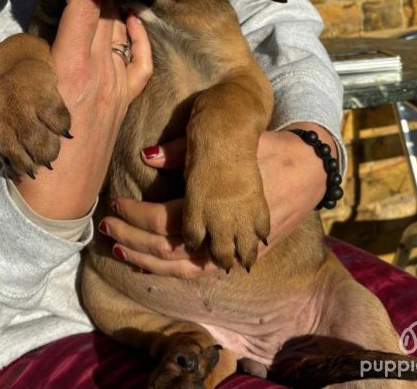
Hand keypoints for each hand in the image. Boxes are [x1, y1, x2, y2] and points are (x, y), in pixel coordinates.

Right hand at [0, 0, 152, 219]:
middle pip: (106, 14)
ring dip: (110, 6)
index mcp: (70, 68)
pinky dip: (140, 39)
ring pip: (120, 32)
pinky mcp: (125, 100)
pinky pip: (142, 63)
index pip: (85, 8)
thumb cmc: (25, 151)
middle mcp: (100, 72)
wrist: (58, 192)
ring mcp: (116, 87)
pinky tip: (132, 21)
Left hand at [100, 122, 335, 276]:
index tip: (116, 206)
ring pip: (186, 268)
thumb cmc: (267, 150)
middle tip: (108, 230)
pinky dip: (178, 271)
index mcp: (216, 203)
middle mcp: (224, 231)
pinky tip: (157, 267)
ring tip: (124, 252)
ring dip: (150, 262)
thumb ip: (185, 151)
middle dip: (134, 243)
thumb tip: (145, 155)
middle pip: (169, 251)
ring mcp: (238, 246)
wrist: (308, 167)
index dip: (135, 217)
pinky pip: (206, 270)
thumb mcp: (229, 144)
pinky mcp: (247, 251)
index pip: (165, 221)